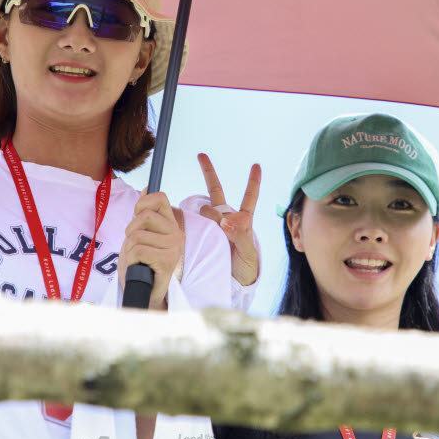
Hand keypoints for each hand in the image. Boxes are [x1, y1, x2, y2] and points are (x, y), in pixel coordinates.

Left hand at [120, 191, 183, 309]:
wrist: (145, 291)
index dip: (142, 203)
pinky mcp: (167, 261)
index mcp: (172, 224)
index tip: (136, 216)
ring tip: (137, 259)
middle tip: (134, 244)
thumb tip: (147, 188)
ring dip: (129, 248)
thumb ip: (145, 213)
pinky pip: (138, 250)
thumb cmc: (142, 262)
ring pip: (137, 235)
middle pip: (145, 215)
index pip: (160, 198)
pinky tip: (138, 266)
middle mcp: (177, 233)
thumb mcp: (142, 233)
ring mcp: (174, 247)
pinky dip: (130, 259)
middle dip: (130, 230)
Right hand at [196, 154, 260, 285]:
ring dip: (208, 217)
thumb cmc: (243, 268)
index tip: (256, 165)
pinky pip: (193, 221)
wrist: (229, 283)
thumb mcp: (248, 253)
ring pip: (205, 210)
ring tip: (213, 235)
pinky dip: (188, 218)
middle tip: (200, 155)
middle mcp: (225, 218)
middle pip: (216, 191)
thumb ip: (240, 236)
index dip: (253, 181)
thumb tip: (225, 222)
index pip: (249, 197)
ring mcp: (211, 224)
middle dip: (208, 171)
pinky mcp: (200, 232)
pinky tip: (182, 220)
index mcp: (243, 221)